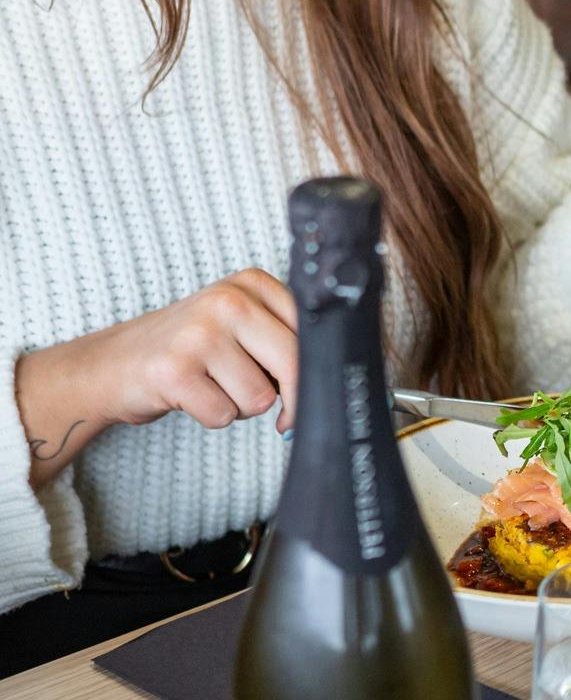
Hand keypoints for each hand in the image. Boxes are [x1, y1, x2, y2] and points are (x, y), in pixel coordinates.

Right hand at [16, 271, 297, 487]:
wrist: (112, 363)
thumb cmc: (191, 349)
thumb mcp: (240, 324)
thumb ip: (285, 339)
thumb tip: (331, 384)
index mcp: (253, 283)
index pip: (312, 335)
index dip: (315, 372)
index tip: (302, 388)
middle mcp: (227, 301)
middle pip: (294, 366)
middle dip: (288, 397)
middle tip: (276, 409)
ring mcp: (198, 334)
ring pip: (259, 398)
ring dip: (239, 405)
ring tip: (212, 385)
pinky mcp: (173, 371)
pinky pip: (223, 416)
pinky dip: (211, 417)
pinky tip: (190, 395)